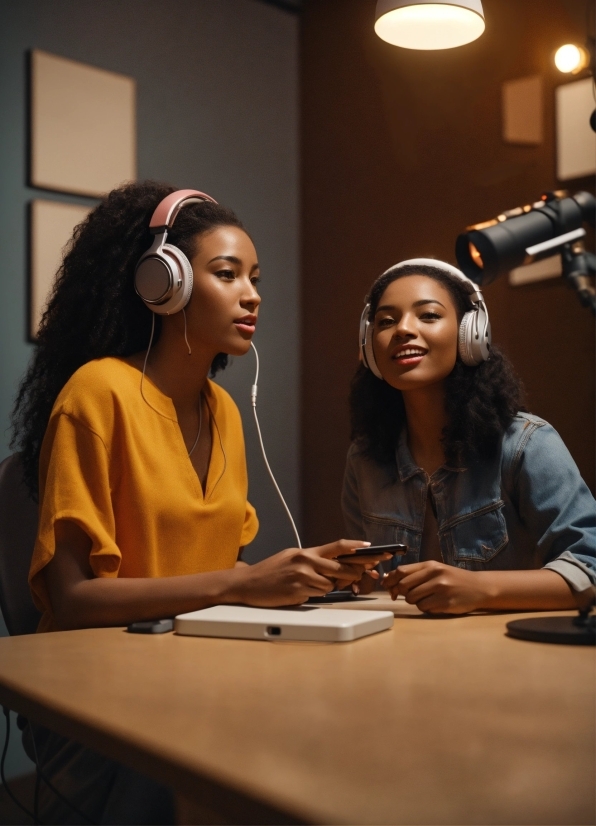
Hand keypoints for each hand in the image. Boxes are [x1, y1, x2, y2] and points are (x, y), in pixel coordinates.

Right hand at [233, 540, 383, 606]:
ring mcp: (302, 575)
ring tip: (310, 586)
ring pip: (332, 584)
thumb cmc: (271, 572)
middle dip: (355, 573)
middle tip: (363, 575)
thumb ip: (314, 561)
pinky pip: (319, 595)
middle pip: (342, 567)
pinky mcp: (298, 590)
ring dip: (328, 588)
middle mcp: (306, 560)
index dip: (357, 547)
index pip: (338, 546)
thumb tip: (337, 569)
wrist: (247, 583)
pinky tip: (301, 592)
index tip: (372, 547)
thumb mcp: (292, 559)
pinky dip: (314, 595)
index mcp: (306, 551)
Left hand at [381, 561, 488, 613]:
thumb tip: (388, 580)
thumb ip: (415, 574)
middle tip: (407, 595)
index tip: (386, 586)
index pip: (401, 571)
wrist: (478, 587)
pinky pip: (424, 609)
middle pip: (404, 586)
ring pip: (412, 599)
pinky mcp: (446, 603)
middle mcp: (435, 575)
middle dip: (401, 593)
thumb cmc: (453, 578)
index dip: (390, 579)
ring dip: (415, 601)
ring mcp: (441, 590)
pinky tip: (436, 604)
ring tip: (427, 598)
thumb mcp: (435, 570)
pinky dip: (426, 608)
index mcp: (430, 565)